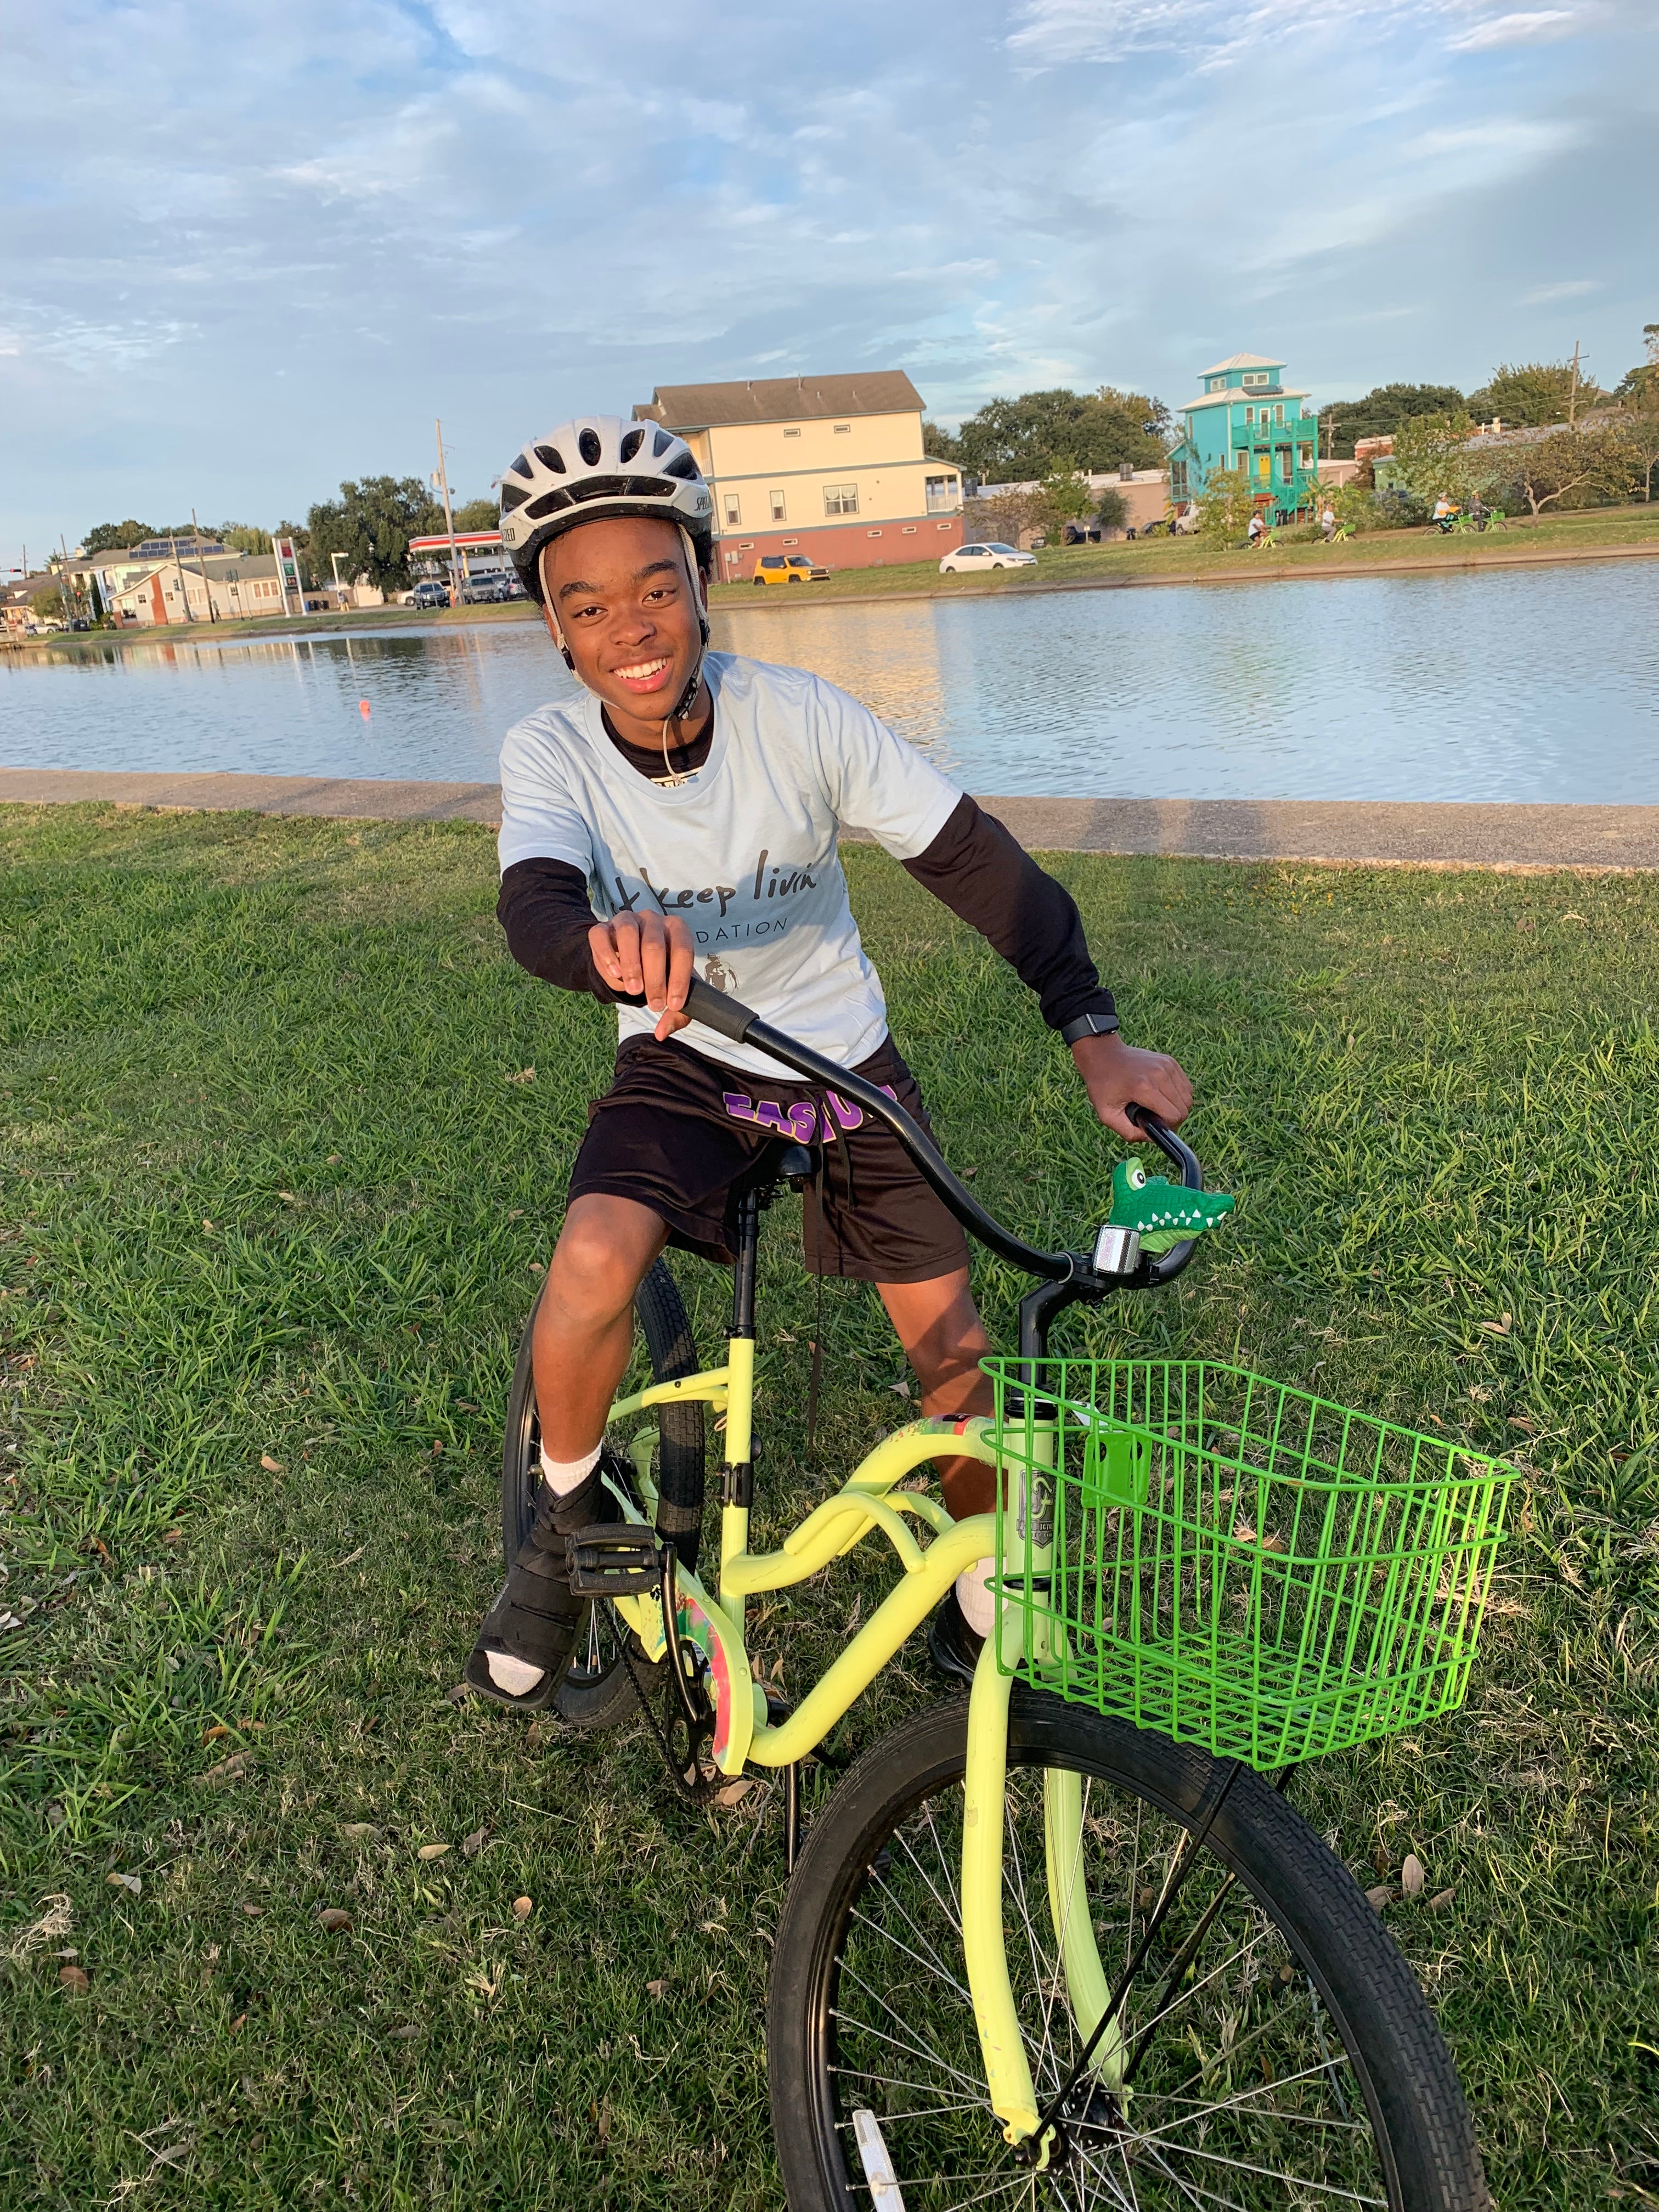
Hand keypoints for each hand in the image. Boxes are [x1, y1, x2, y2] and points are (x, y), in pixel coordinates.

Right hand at [589, 910, 695, 1039]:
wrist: (625, 961)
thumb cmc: (656, 973)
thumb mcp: (670, 991)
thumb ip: (674, 1013)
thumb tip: (661, 1033)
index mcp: (676, 930)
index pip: (682, 950)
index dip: (679, 979)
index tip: (673, 1005)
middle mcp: (652, 920)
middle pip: (655, 945)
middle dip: (655, 979)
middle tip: (654, 1005)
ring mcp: (626, 920)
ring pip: (629, 934)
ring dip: (632, 965)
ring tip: (633, 990)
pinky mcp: (601, 928)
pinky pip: (600, 936)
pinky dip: (606, 956)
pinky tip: (614, 974)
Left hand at [1071, 1032, 1192, 1144]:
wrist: (1103, 1055)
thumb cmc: (1102, 1085)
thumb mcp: (1107, 1115)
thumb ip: (1129, 1133)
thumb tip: (1152, 1138)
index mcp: (1144, 1088)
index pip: (1174, 1115)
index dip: (1167, 1127)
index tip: (1155, 1124)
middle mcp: (1159, 1074)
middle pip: (1184, 1108)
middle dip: (1174, 1119)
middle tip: (1157, 1118)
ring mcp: (1167, 1065)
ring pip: (1188, 1097)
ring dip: (1178, 1107)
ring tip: (1160, 1107)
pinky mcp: (1170, 1061)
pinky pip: (1186, 1085)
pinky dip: (1179, 1095)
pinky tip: (1163, 1096)